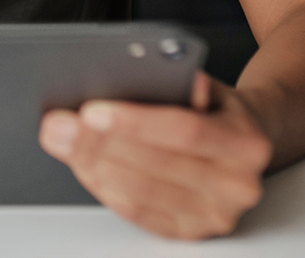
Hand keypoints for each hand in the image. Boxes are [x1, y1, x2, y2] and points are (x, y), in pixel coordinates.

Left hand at [38, 72, 272, 239]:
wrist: (245, 145)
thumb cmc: (214, 110)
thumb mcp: (208, 84)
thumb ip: (182, 78)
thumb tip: (150, 71)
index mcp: (245, 142)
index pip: (184, 131)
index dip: (134, 122)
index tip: (91, 111)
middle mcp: (237, 185)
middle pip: (156, 164)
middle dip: (98, 143)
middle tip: (58, 125)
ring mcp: (215, 216)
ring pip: (142, 192)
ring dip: (92, 165)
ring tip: (61, 141)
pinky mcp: (190, 233)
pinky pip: (138, 213)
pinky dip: (104, 187)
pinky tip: (82, 165)